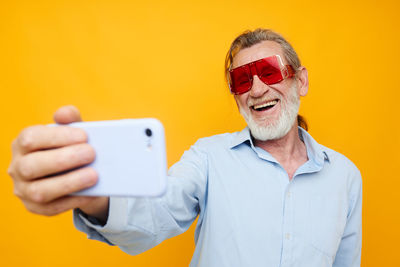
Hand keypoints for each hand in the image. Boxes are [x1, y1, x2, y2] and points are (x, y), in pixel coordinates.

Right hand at [7, 105, 108, 221]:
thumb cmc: (71, 149)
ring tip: (93, 175)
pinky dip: (72, 200)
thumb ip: (70, 120)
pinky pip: (52, 208)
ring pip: (39, 191)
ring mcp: (24, 190)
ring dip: (69, 183)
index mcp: (23, 143)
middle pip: (32, 166)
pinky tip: (90, 192)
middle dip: (64, 159)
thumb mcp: (72, 133)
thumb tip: (66, 113)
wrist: (75, 175)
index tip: (84, 136)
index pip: (31, 138)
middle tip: (91, 154)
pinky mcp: (35, 208)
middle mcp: (18, 167)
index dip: (57, 137)